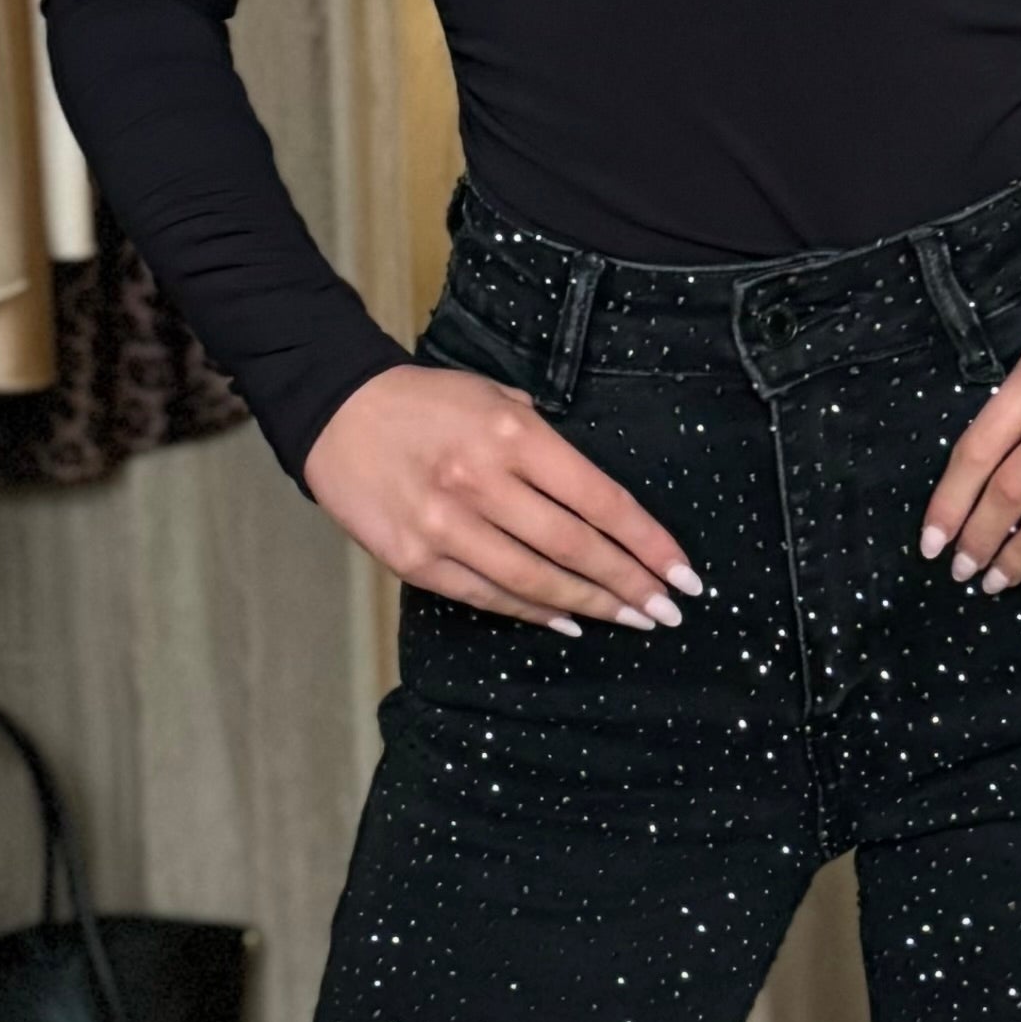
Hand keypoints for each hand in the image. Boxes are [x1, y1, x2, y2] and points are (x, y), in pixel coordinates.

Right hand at [305, 365, 700, 635]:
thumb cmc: (429, 404)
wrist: (338, 413)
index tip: (683, 574)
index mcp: (511, 436)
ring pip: (535, 581)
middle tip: (667, 610)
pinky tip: (567, 622)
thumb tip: (601, 507)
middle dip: (630, 584)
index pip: (600, 500)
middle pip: (575, 548)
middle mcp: (480, 483)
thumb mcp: (497, 400)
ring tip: (632, 619)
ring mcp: (444, 527)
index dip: (648, 543)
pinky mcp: (413, 560)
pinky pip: (487, 595)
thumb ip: (547, 446)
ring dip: (591, 606)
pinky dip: (532, 613)